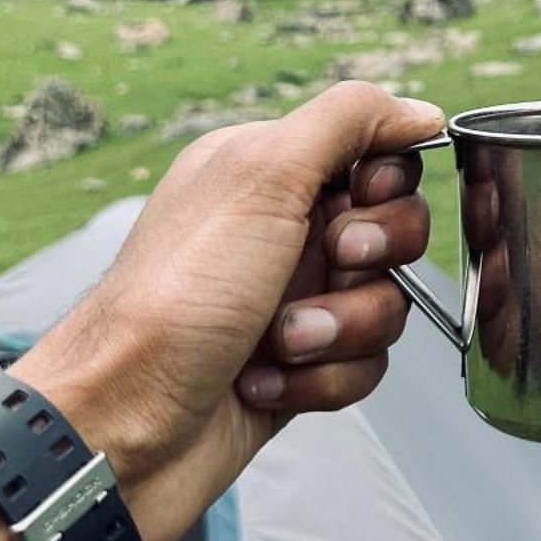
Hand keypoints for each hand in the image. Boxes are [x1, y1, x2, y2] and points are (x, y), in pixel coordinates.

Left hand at [13, 81, 442, 540]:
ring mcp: (293, 299)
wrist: (122, 431)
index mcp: (266, 170)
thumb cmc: (171, 301)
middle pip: (396, 227)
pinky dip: (325, 378)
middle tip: (326, 263)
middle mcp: (280, 229)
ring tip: (278, 340)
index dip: (384, 180)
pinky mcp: (301, 366)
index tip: (356, 197)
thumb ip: (347, 121)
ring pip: (387, 302)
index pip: (374, 151)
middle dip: (370, 257)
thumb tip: (417, 109)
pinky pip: (367, 365)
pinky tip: (266, 381)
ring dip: (340, 327)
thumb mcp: (261, 175)